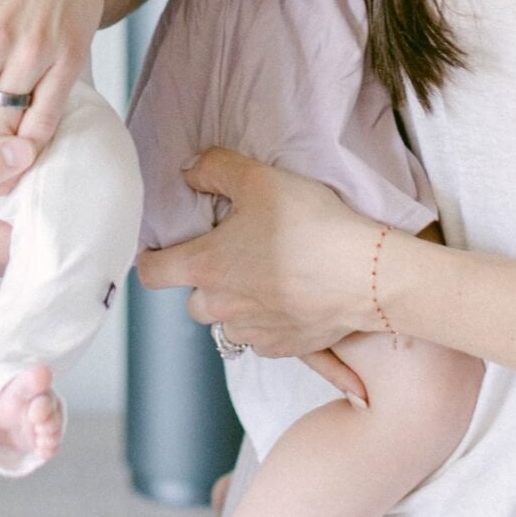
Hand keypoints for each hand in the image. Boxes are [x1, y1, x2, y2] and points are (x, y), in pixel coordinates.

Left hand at [136, 149, 384, 358]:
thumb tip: (189, 172)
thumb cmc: (308, 223)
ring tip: (265, 277)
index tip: (162, 251)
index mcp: (206, 266)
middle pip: (193, 301)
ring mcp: (252, 332)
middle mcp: (222, 306)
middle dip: (205, 281)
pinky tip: (290, 299)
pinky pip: (260, 339)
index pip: (151, 274)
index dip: (152, 259)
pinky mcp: (283, 348)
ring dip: (236, 304)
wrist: (364, 273)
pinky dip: (268, 323)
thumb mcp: (258, 178)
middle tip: (232, 256)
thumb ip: (214, 169)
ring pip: (227, 322)